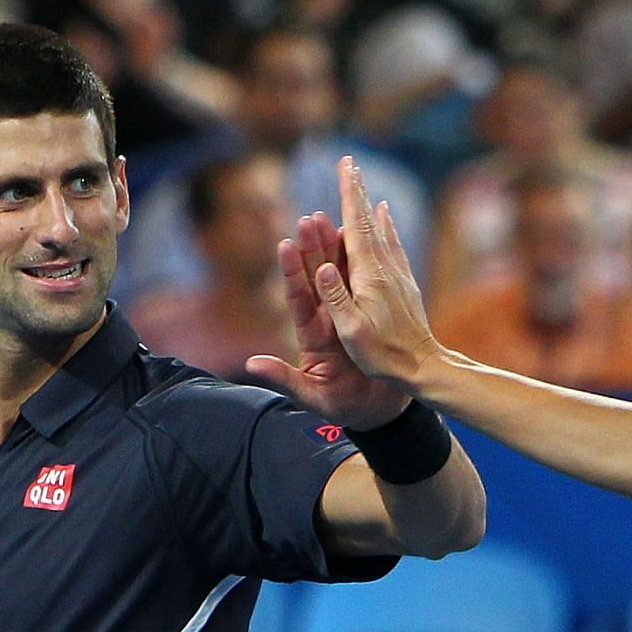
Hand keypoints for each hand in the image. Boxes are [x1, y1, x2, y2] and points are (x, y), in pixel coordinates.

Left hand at [244, 201, 409, 429]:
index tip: (285, 244)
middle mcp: (328, 321)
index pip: (299, 299)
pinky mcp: (368, 317)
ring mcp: (349, 317)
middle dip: (313, 248)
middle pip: (317, 279)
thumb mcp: (310, 397)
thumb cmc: (343, 407)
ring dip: (336, 249)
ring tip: (333, 219)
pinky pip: (365, 287)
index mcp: (312, 337)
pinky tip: (363, 242)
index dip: (292, 273)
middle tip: (309, 218)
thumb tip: (252, 364)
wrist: (380, 413)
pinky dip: (363, 265)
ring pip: (341, 277)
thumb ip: (283, 379)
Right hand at [248, 157, 442, 394]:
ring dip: (369, 205)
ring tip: (363, 183)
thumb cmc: (383, 355)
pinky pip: (394, 245)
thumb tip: (323, 267)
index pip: (356, 228)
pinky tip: (387, 216)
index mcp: (369, 277)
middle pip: (368, 222)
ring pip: (381, 230)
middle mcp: (385, 269)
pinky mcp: (405, 283)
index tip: (345, 167)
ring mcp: (398, 275)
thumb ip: (336, 298)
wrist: (424, 367)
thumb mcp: (352, 331)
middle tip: (349, 163)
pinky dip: (388, 225)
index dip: (350, 196)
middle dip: (357, 191)